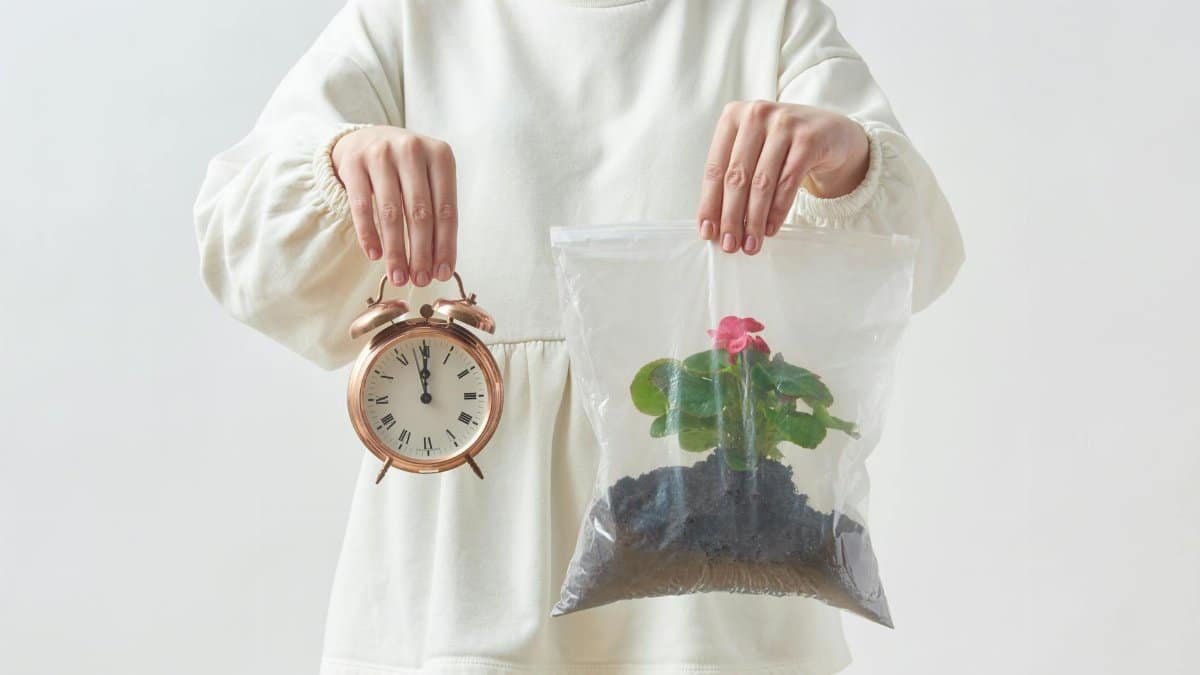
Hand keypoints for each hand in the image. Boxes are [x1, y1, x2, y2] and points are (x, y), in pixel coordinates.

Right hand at [332, 126, 457, 286]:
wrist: (367, 139)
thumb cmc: (407, 168)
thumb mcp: (429, 178)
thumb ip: (437, 213)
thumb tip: (440, 265)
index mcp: (441, 155)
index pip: (446, 209)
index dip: (445, 245)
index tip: (442, 273)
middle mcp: (412, 150)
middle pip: (420, 213)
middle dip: (421, 253)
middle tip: (420, 281)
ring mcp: (381, 154)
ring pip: (391, 213)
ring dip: (396, 250)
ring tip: (398, 276)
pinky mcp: (354, 163)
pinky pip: (362, 207)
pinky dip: (369, 235)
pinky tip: (375, 256)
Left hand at [696, 101, 869, 254]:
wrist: (832, 132)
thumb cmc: (783, 146)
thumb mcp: (754, 151)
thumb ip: (734, 178)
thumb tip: (716, 225)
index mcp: (733, 116)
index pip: (715, 168)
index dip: (709, 204)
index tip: (707, 232)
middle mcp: (756, 115)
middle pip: (737, 177)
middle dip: (731, 217)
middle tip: (729, 245)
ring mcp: (784, 124)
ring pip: (762, 183)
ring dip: (754, 220)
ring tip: (751, 244)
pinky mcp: (809, 139)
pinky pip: (788, 183)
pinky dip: (777, 210)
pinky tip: (771, 229)